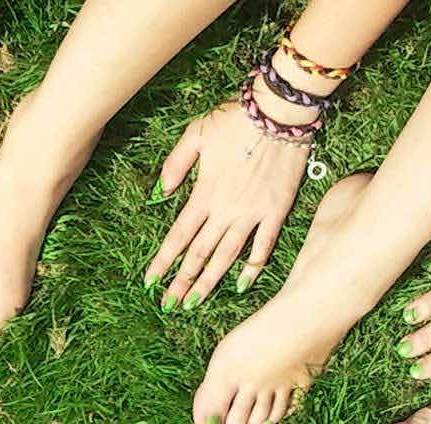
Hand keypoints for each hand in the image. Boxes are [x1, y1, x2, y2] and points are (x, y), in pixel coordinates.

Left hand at [145, 97, 307, 308]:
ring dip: (209, 282)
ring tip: (194, 303)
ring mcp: (252, 214)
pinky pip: (263, 246)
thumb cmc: (235, 119)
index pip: (177, 236)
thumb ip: (175, 165)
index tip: (150, 282)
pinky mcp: (276, 211)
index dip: (162, 261)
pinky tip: (240, 285)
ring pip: (226, 257)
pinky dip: (252, 267)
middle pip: (199, 254)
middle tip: (169, 305)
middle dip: (181, 282)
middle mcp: (225, 210)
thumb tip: (159, 193)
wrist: (280, 111)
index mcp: (203, 194)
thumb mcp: (196, 133)